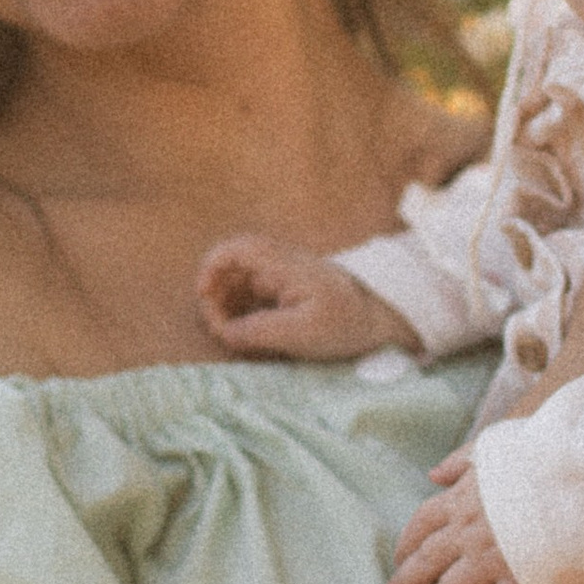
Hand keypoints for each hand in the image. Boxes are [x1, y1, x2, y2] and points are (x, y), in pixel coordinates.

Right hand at [199, 234, 408, 360]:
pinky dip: (240, 313)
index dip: (213, 266)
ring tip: (229, 334)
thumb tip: (225, 333)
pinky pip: (250, 297)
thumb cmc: (346, 325)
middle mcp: (280, 266)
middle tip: (219, 327)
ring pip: (238, 284)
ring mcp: (281, 279)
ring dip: (225, 306)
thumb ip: (261, 331)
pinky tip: (243, 334)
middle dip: (215, 294)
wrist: (380, 323)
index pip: (240, 249)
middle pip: (231, 267)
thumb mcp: (304, 333)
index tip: (204, 294)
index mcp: (285, 267)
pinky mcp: (284, 295)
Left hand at [384, 455, 536, 583]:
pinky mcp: (522, 576)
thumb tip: (433, 473)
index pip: (423, 523)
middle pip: (425, 562)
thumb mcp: (494, 447)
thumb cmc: (540, 455)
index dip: (408, 541)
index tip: (399, 557)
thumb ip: (461, 461)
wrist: (577, 472)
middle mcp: (468, 531)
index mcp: (462, 499)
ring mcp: (491, 557)